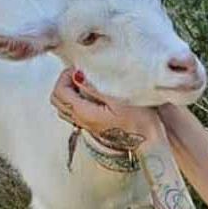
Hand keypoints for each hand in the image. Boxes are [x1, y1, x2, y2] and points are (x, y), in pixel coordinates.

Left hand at [50, 68, 165, 152]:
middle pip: (57, 100)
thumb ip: (94, 87)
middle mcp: (82, 121)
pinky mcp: (93, 126)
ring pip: (63, 107)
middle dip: (64, 82)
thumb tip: (77, 75)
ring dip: (69, 92)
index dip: (65, 76)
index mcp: (85, 114)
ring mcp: (86, 125)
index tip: (79, 68)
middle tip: (79, 73)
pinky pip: (74, 112)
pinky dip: (75, 99)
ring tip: (85, 81)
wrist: (150, 140)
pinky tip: (91, 93)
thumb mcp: (119, 98)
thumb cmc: (140, 120)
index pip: (60, 92)